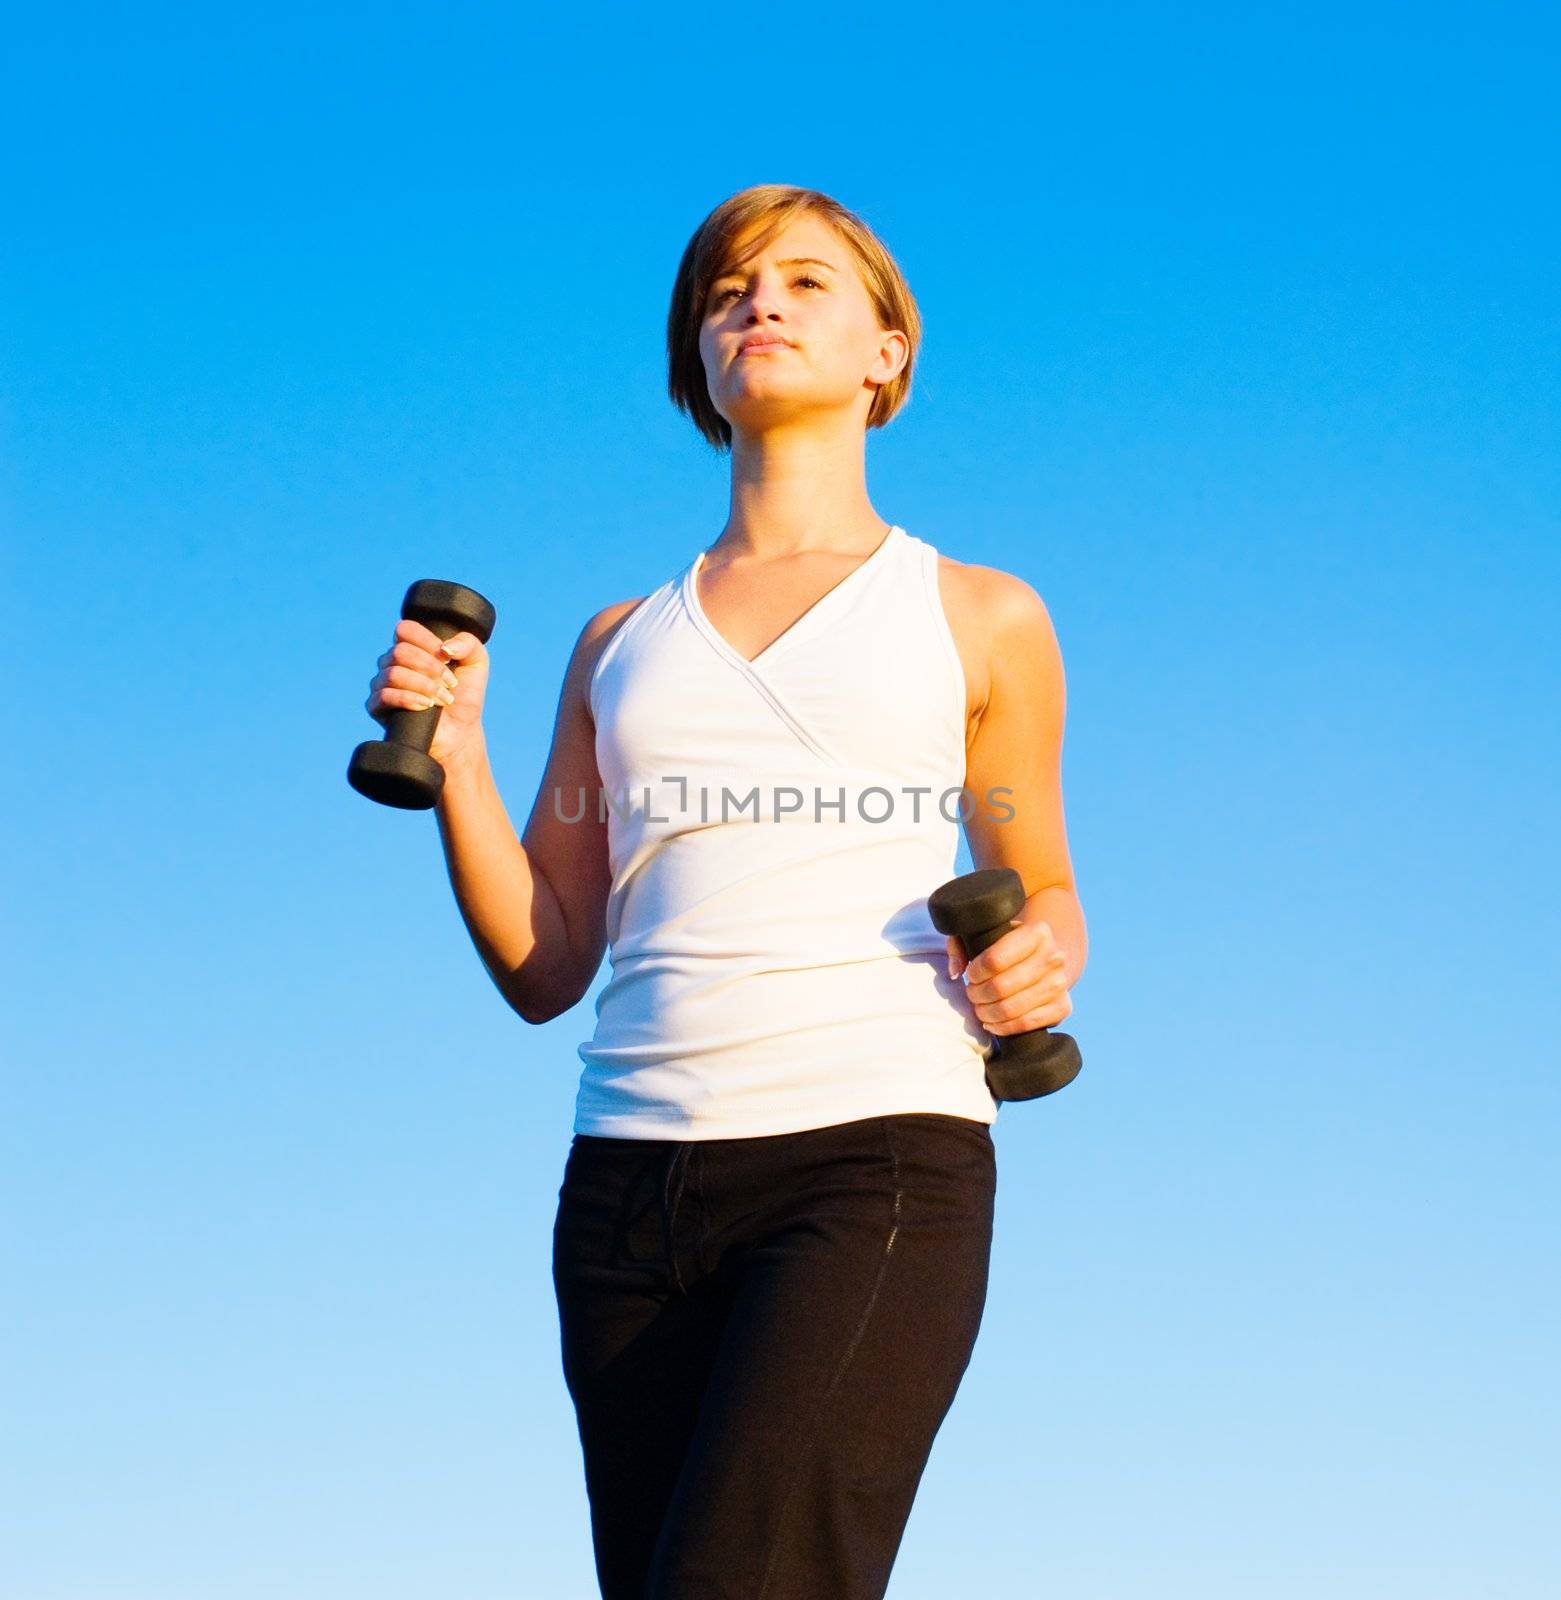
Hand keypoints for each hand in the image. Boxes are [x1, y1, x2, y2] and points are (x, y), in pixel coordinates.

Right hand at [365, 618, 489, 767]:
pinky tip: (426, 706)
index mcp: (410, 647)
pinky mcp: (376, 706)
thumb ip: (467, 642)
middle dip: (431, 668)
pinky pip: (384, 695)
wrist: (459, 731)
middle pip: (400, 652)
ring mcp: (382, 683)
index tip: (448, 658)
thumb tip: (444, 647)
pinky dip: (409, 699)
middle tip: (450, 684)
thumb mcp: (477, 662)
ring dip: (424, 686)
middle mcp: (392, 662)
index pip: (405, 630)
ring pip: (393, 673)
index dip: (428, 642)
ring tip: (442, 699)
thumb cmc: (465, 695)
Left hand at [947, 918, 1071, 1034]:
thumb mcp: (982, 934)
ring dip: (987, 1012)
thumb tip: (956, 971)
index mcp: (1037, 932)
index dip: (975, 972)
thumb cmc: (1007, 945)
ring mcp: (1060, 983)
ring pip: (1012, 1008)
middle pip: (1001, 986)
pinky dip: (1003, 1027)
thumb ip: (961, 944)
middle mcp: (1054, 956)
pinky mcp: (1063, 1007)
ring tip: (980, 1007)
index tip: (971, 974)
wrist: (1045, 959)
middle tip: (972, 993)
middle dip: (978, 994)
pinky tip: (992, 1022)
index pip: (995, 959)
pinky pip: (1026, 1024)